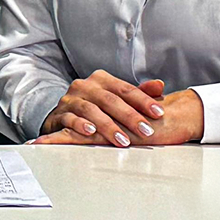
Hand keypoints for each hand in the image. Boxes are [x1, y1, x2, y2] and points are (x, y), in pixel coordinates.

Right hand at [31, 86, 204, 146]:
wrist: (63, 114)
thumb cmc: (95, 107)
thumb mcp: (116, 98)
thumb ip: (137, 93)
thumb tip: (159, 85)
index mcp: (101, 79)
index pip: (125, 89)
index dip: (143, 100)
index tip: (159, 114)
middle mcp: (85, 85)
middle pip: (110, 99)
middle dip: (130, 116)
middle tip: (146, 131)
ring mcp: (71, 99)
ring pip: (91, 110)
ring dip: (108, 126)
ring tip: (123, 140)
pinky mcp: (59, 114)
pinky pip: (69, 118)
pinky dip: (79, 125)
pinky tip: (90, 133)